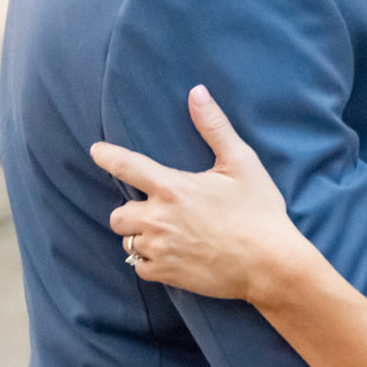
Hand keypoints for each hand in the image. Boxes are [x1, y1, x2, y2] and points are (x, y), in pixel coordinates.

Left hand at [90, 85, 314, 303]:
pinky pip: (140, 266)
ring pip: (127, 241)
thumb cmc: (259, 212)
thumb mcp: (242, 163)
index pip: (126, 166)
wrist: (270, 265)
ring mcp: (160, 248)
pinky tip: (170, 255)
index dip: (107, 156)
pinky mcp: (166, 273)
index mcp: (173, 188)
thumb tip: (197, 92)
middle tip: (155, 210)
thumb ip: (215, 127)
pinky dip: (150, 260)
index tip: (96, 151)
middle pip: (118, 214)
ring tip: (164, 233)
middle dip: (132, 211)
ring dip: (140, 236)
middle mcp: (158, 218)